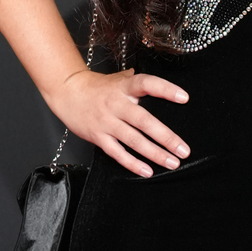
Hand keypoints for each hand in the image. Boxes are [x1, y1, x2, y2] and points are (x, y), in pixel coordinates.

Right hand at [50, 67, 189, 175]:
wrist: (67, 91)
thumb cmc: (98, 87)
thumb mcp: (119, 79)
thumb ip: (139, 82)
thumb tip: (165, 84)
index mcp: (124, 87)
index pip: (147, 84)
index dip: (166, 90)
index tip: (184, 98)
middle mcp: (116, 104)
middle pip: (144, 121)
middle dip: (166, 137)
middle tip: (184, 150)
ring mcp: (106, 122)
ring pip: (133, 140)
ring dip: (155, 153)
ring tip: (172, 163)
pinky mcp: (98, 136)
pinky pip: (117, 153)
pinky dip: (132, 163)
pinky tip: (148, 171)